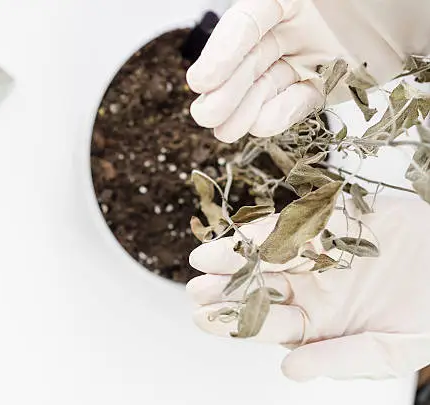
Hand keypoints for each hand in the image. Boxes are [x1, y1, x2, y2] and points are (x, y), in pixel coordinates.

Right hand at [186, 0, 428, 142]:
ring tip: (225, 131)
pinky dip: (280, 114)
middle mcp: (294, 26)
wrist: (424, 21)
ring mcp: (308, 55)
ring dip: (244, 110)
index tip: (201, 82)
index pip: (246, 22)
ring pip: (265, 85)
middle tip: (206, 115)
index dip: (221, 52)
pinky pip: (297, 100)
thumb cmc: (395, 2)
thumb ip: (284, 7)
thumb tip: (245, 33)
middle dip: (225, 90)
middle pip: (249, 60)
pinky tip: (264, 123)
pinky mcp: (325, 82)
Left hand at [186, 196, 429, 380]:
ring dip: (236, 257)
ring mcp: (319, 254)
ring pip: (268, 255)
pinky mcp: (333, 222)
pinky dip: (269, 230)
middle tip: (194, 291)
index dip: (235, 322)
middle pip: (259, 287)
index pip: (268, 323)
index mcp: (318, 321)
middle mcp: (312, 287)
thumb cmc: (428, 316)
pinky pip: (296, 225)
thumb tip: (289, 370)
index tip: (203, 320)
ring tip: (202, 261)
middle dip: (226, 290)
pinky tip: (240, 235)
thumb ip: (342, 359)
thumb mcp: (390, 349)